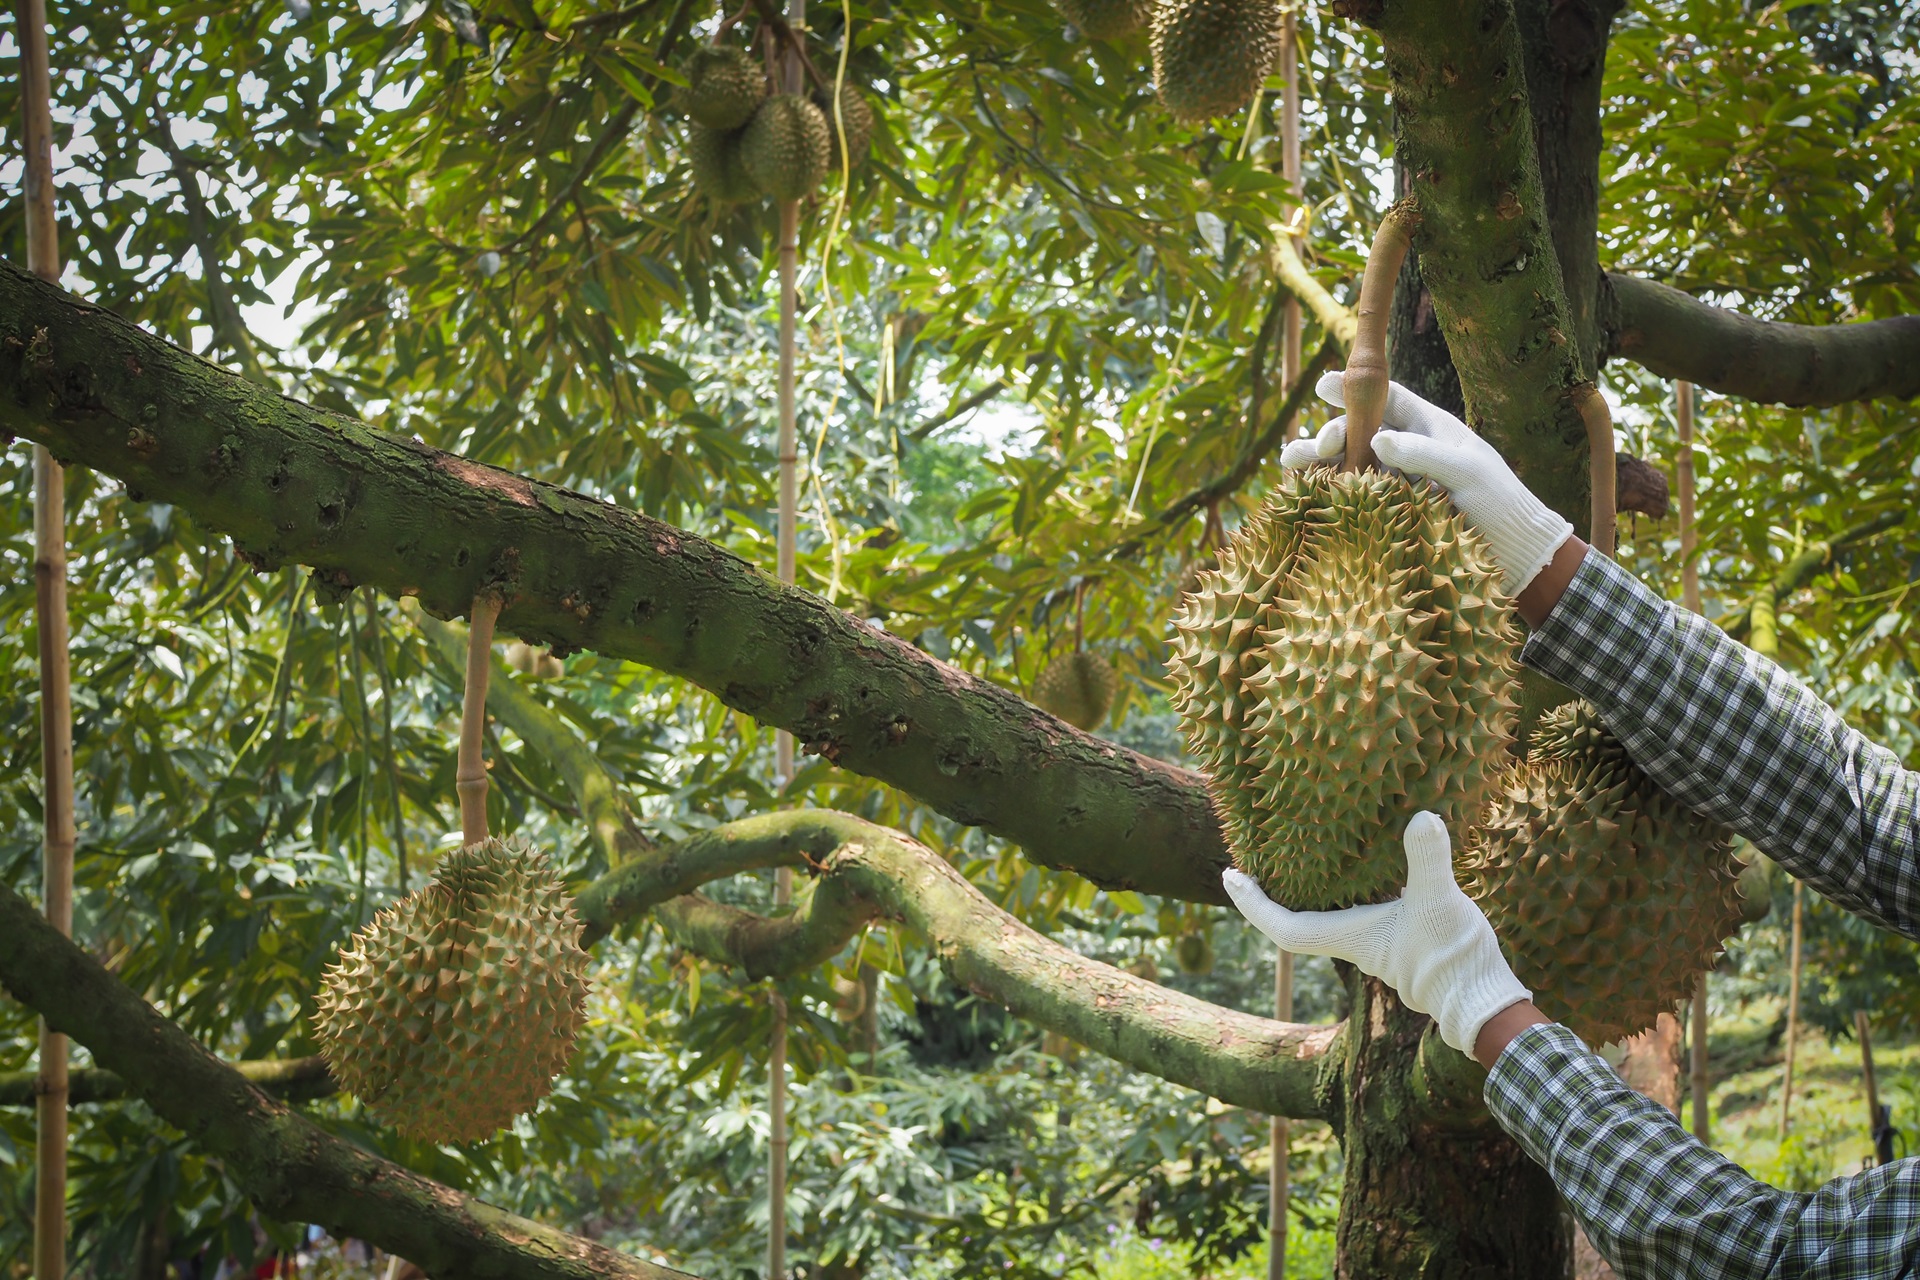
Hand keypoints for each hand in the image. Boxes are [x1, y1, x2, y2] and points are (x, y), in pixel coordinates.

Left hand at [1222, 812, 1531, 1054]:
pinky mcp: (1400, 942)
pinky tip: (1365, 868)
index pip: (1284, 926)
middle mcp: (1355, 944)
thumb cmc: (1454, 959)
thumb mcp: (1439, 902)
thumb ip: (1428, 861)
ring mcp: (1377, 946)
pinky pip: (1360, 914)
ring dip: (1310, 892)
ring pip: (1329, 917)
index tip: (1230, 876)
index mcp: (1350, 937)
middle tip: (1254, 862)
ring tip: (1301, 856)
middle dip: (1272, 894)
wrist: (1484, 1002)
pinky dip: (1349, 892)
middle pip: (1297, 920)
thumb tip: (1422, 817)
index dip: (1253, 904)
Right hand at [1278, 372, 1574, 595]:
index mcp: (1428, 428)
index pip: (1385, 398)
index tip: (1322, 386)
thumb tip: (1375, 437)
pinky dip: (1325, 493)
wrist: (1514, 554)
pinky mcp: (1387, 514)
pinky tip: (1305, 495)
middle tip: (1313, 447)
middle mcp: (1406, 450)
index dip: (1352, 389)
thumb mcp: (1467, 472)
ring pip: (1346, 464)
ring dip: (1316, 463)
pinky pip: (1350, 498)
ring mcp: (1394, 482)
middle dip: (1328, 433)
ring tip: (1289, 465)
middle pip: (1356, 432)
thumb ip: (1423, 453)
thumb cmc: (1499, 504)